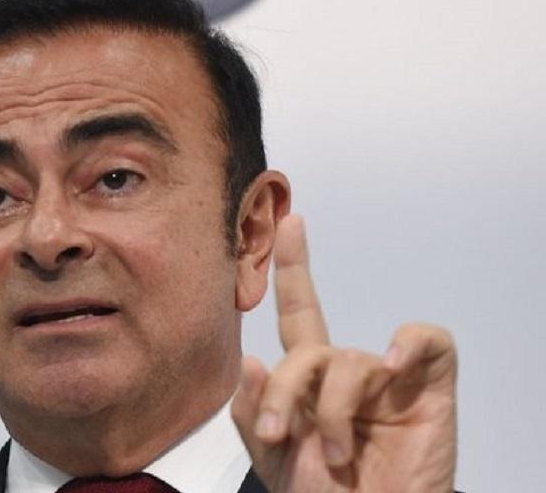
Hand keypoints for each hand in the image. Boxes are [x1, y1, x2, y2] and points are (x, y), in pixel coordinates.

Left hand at [231, 215, 456, 492]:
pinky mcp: (430, 391)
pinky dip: (408, 345)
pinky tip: (389, 367)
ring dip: (328, 409)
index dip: (294, 268)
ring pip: (348, 360)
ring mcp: (389, 380)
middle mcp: (348, 374)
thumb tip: (251, 359)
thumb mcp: (272, 458)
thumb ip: (252, 410)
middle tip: (275, 433)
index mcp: (311, 383)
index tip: (289, 223)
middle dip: (282, 389)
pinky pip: (428, 342)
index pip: (300, 314)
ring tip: (332, 453)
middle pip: (305, 348)